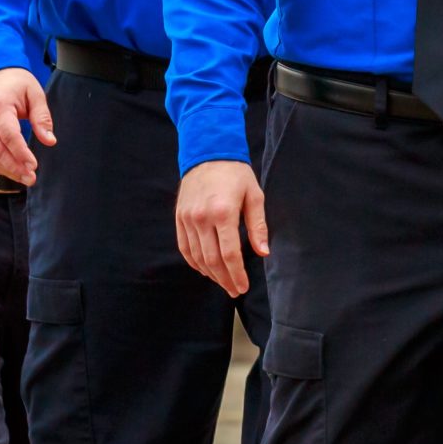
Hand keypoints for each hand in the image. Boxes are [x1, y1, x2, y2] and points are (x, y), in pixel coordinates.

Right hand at [0, 67, 53, 185]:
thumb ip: (42, 117)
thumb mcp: (34, 93)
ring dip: (5, 170)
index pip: (8, 135)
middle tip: (31, 177)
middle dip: (13, 167)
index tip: (33, 164)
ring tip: (24, 178)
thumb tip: (49, 140)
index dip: (20, 152)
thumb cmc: (14, 82)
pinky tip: (11, 172)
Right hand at [176, 159, 268, 298]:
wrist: (208, 152)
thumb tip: (263, 252)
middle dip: (224, 279)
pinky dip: (194, 262)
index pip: (229, 254)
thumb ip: (258, 226)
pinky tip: (205, 269)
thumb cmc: (236, 174)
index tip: (243, 287)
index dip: (237, 274)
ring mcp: (188, 218)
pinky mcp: (179, 217)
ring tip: (223, 282)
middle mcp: (202, 218)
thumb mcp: (254, 195)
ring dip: (210, 274)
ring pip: (197, 257)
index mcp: (223, 212)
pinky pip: (184, 247)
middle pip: (212, 260)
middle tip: (234, 291)